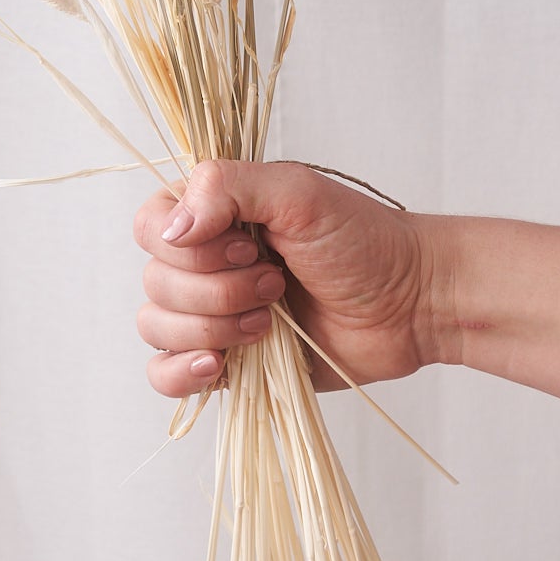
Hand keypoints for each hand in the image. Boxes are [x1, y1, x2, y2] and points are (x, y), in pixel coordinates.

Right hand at [131, 159, 436, 398]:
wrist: (409, 304)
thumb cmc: (362, 240)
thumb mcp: (298, 192)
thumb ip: (227, 187)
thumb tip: (172, 229)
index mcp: (211, 212)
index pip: (150, 226)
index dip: (190, 247)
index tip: (248, 245)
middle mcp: (203, 260)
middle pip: (154, 281)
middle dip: (217, 290)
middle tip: (276, 282)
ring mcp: (210, 313)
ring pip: (156, 327)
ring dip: (212, 327)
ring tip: (268, 322)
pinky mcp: (224, 361)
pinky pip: (164, 373)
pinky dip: (181, 373)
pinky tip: (220, 366)